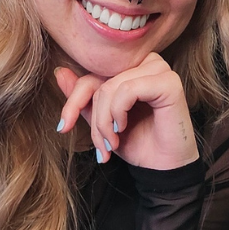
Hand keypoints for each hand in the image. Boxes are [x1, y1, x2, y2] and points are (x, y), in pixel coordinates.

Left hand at [54, 54, 198, 170]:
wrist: (162, 167)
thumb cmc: (138, 142)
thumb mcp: (102, 121)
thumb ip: (84, 98)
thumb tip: (59, 72)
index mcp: (131, 67)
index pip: (91, 74)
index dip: (73, 101)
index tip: (63, 127)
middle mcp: (146, 62)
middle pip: (100, 82)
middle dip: (94, 120)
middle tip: (101, 146)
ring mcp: (159, 69)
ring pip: (111, 87)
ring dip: (104, 121)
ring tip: (111, 143)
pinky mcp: (168, 82)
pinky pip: (127, 90)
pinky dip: (119, 112)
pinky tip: (123, 128)